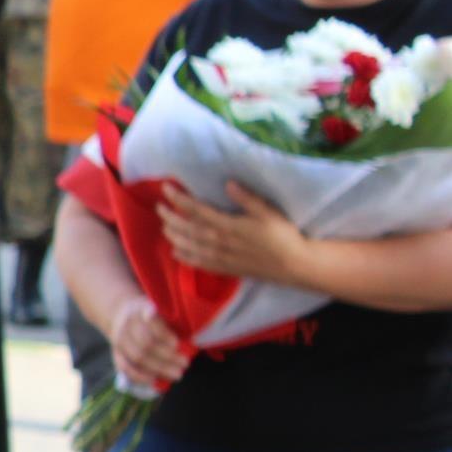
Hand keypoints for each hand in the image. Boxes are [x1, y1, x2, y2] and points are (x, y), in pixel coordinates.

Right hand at [110, 292, 190, 391]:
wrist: (120, 313)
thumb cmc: (150, 314)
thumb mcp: (160, 309)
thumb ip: (171, 323)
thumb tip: (188, 344)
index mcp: (140, 310)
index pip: (151, 323)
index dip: (163, 335)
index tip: (177, 343)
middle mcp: (127, 325)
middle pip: (146, 344)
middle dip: (167, 357)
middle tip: (185, 363)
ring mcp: (119, 340)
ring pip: (137, 358)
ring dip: (158, 369)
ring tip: (177, 374)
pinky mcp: (116, 353)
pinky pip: (125, 368)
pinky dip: (139, 376)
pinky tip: (154, 380)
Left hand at [157, 177, 308, 287]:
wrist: (292, 265)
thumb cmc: (282, 235)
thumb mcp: (268, 213)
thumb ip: (247, 198)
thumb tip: (227, 183)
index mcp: (227, 225)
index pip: (196, 210)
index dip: (179, 199)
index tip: (166, 189)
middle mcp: (218, 242)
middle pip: (186, 229)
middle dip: (170, 218)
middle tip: (159, 207)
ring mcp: (219, 257)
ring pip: (188, 246)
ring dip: (173, 236)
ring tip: (164, 227)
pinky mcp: (224, 268)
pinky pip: (198, 263)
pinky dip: (185, 257)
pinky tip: (176, 252)